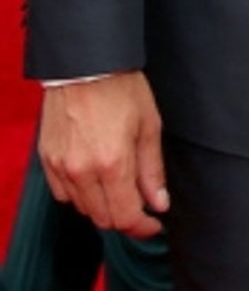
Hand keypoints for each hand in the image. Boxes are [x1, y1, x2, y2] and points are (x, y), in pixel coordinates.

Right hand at [39, 71, 168, 238]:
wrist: (85, 63)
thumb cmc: (121, 88)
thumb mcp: (149, 125)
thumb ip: (152, 170)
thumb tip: (159, 203)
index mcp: (112, 163)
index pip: (125, 216)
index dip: (142, 227)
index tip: (153, 224)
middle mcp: (82, 170)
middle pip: (103, 218)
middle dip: (125, 216)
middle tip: (140, 203)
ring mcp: (61, 166)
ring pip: (82, 208)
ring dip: (103, 205)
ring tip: (119, 184)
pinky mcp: (47, 159)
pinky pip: (62, 193)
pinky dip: (80, 194)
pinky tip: (94, 177)